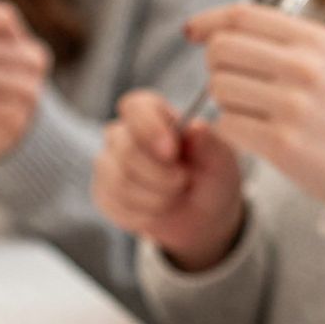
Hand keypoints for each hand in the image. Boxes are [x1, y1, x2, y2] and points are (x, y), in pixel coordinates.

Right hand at [94, 91, 245, 271]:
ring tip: (174, 197)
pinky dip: (143, 214)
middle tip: (183, 182)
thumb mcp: (221, 161)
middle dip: (159, 174)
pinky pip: (114, 204)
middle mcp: (124, 135)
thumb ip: (209, 143)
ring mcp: (109, 165)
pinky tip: (158, 211)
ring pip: (118, 180)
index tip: (172, 150)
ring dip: (155, 197)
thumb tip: (195, 126)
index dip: (149, 127)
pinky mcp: (103, 193)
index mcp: (154, 116)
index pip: (135, 107)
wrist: (202, 217)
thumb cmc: (212, 179)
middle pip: (125, 148)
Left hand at [185, 4, 324, 211]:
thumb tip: (209, 29)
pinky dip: (230, 129)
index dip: (208, 21)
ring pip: (218, 87)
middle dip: (215, 65)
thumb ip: (274, 38)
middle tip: (232, 80)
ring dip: (223, 100)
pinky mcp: (280, 142)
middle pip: (221, 49)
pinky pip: (224, 123)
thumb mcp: (323, 58)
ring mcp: (293, 105)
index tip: (191, 31)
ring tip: (252, 109)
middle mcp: (306, 66)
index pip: (242, 15)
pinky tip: (254, 132)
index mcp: (316, 39)